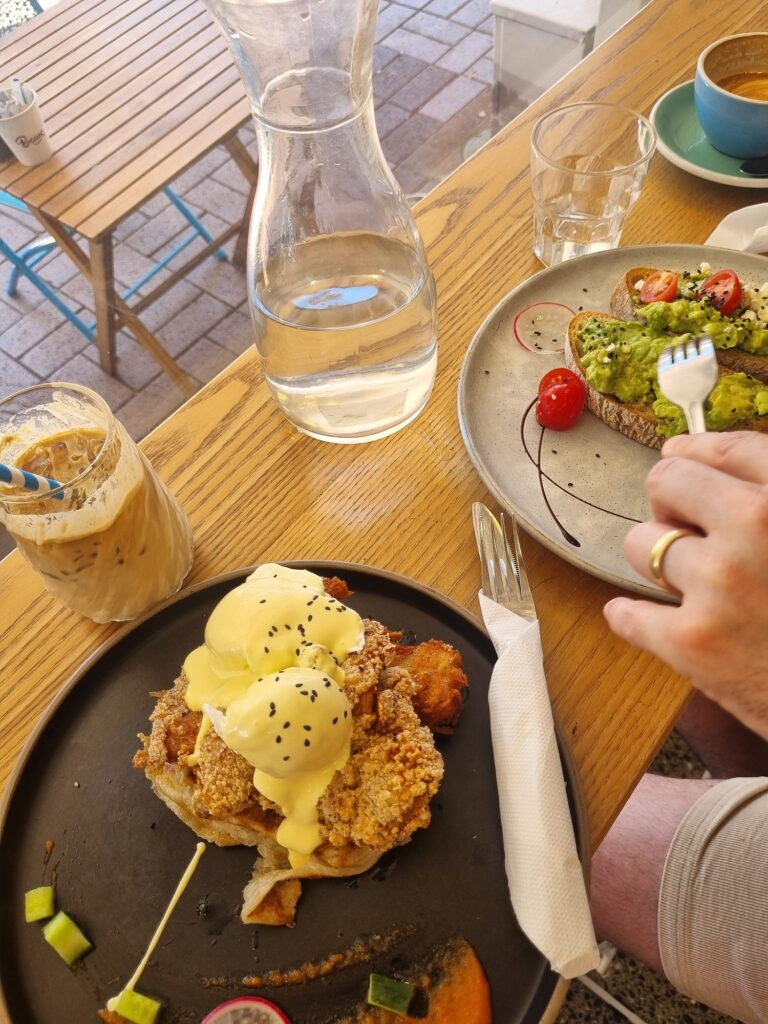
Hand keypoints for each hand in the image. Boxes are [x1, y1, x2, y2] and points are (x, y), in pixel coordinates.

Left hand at [604, 431, 767, 738]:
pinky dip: (632, 618)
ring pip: (641, 543)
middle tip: (687, 527)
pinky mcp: (693, 640)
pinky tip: (640, 617)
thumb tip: (706, 463)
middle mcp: (756, 526)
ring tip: (691, 584)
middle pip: (667, 482)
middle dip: (671, 502)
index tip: (681, 455)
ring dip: (659, 561)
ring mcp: (721, 583)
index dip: (698, 452)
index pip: (729, 449)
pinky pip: (628, 613)